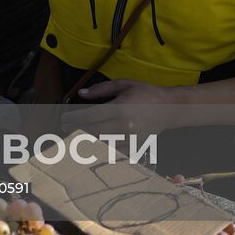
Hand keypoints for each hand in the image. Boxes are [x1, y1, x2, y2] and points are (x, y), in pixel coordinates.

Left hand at [60, 79, 181, 135]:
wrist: (169, 108)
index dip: (75, 118)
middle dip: (77, 130)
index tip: (64, 118)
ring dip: (87, 139)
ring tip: (75, 135)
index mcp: (120, 108)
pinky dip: (103, 146)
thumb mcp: (123, 85)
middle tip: (64, 128)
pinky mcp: (136, 145)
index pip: (91, 115)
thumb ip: (101, 89)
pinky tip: (93, 143)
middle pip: (94, 131)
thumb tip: (81, 94)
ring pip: (102, 142)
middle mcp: (125, 125)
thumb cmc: (145, 93)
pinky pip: (115, 149)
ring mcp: (131, 137)